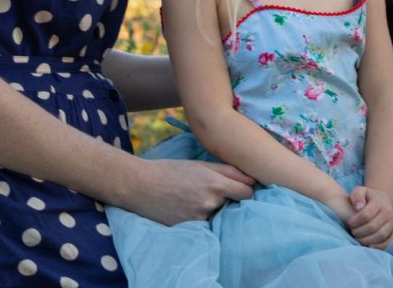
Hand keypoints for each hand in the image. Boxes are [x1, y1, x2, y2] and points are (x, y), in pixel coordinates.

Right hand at [124, 159, 254, 225]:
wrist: (141, 186)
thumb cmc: (171, 170)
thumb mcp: (201, 164)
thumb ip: (228, 171)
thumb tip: (251, 178)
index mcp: (216, 184)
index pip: (247, 193)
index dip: (246, 189)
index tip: (241, 187)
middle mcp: (210, 203)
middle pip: (233, 204)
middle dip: (227, 198)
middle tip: (211, 189)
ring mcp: (200, 217)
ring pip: (217, 213)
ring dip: (212, 207)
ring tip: (193, 197)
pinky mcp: (189, 228)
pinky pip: (204, 222)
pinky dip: (199, 216)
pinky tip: (185, 207)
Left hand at [346, 186, 392, 249]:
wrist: (382, 202)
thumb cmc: (367, 198)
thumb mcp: (360, 191)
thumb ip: (357, 195)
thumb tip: (358, 207)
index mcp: (380, 202)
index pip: (366, 215)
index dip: (355, 222)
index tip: (349, 223)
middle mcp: (389, 212)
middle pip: (373, 227)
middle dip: (359, 232)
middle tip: (353, 232)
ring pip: (380, 235)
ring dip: (366, 240)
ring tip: (358, 238)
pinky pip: (388, 243)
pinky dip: (377, 246)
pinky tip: (368, 245)